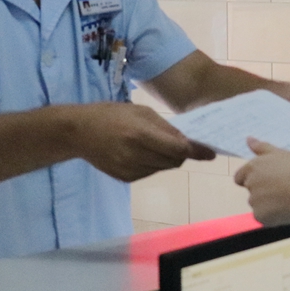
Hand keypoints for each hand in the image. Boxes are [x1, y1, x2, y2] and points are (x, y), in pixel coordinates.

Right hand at [74, 102, 214, 181]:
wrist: (79, 132)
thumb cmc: (112, 115)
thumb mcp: (141, 112)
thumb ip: (166, 128)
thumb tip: (189, 141)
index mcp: (140, 134)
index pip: (178, 149)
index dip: (197, 151)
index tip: (211, 153)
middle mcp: (136, 155)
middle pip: (174, 161)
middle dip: (182, 154)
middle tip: (180, 143)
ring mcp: (129, 170)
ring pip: (163, 168)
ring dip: (167, 158)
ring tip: (155, 144)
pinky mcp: (125, 178)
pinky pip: (150, 172)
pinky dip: (153, 164)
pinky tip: (141, 152)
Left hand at [234, 139, 289, 225]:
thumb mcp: (282, 154)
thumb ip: (262, 148)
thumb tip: (248, 139)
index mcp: (254, 166)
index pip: (240, 176)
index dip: (254, 178)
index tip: (271, 180)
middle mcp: (250, 183)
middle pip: (251, 190)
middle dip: (263, 191)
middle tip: (283, 188)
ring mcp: (254, 201)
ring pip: (258, 205)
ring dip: (269, 204)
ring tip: (289, 199)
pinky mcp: (260, 216)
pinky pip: (264, 217)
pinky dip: (273, 216)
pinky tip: (287, 210)